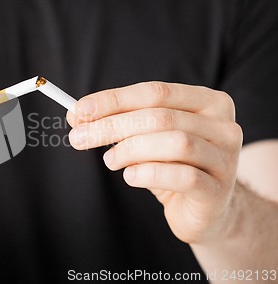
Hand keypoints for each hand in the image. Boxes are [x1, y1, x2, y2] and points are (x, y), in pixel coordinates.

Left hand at [67, 82, 242, 243]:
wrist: (205, 210)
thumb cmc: (172, 167)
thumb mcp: (146, 139)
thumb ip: (118, 123)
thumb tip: (77, 114)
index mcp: (207, 102)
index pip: (155, 92)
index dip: (114, 100)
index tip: (80, 109)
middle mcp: (223, 125)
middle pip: (161, 117)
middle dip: (112, 126)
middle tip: (79, 138)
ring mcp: (226, 158)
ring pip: (175, 143)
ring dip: (130, 150)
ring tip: (110, 160)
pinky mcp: (218, 191)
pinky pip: (182, 176)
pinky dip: (148, 174)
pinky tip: (130, 176)